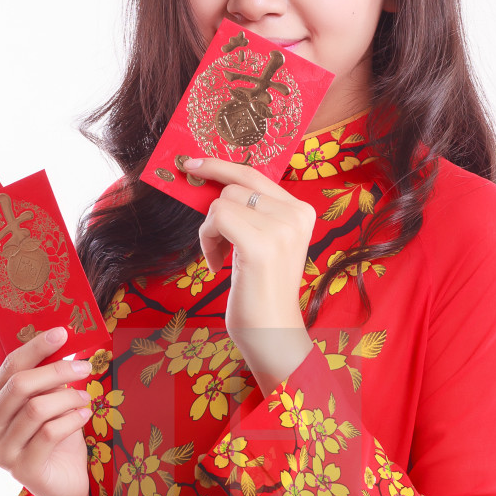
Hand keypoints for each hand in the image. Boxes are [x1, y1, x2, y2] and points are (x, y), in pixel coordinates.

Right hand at [0, 327, 94, 495]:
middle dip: (56, 370)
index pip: (8, 368)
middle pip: (19, 386)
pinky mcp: (21, 471)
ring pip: (36, 409)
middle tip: (85, 367)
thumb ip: (44, 378)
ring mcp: (0, 453)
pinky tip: (84, 416)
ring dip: (68, 397)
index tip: (63, 333)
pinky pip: (50, 432)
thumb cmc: (55, 439)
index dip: (36, 347)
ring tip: (85, 398)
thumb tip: (60, 340)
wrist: (65, 483)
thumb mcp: (47, 402)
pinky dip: (72, 419)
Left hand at [187, 155, 316, 394]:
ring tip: (221, 257)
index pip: (255, 174)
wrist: (272, 333)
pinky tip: (218, 264)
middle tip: (203, 214)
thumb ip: (248, 212)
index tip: (194, 163)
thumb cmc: (261, 292)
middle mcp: (297, 214)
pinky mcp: (261, 245)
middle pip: (236, 183)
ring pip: (222, 201)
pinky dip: (208, 240)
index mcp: (301, 211)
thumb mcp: (261, 242)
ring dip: (210, 230)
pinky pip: (217, 218)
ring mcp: (281, 228)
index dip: (221, 166)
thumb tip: (210, 183)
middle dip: (213, 203)